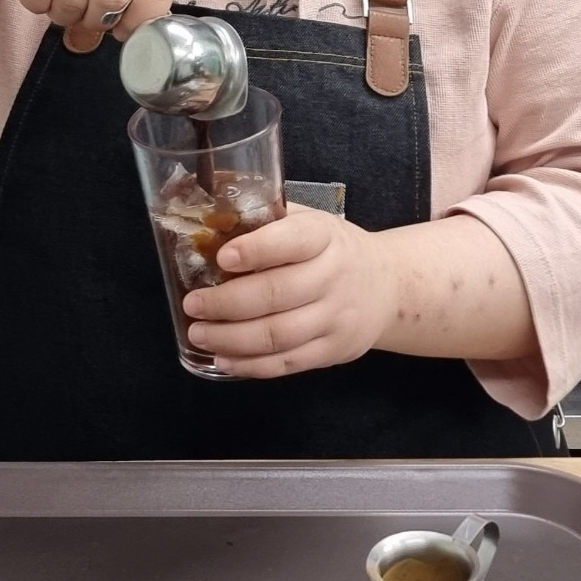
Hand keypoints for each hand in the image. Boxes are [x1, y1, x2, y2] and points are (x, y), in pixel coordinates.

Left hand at [181, 204, 393, 378]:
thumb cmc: (332, 248)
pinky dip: (252, 365)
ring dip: (232, 338)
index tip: (222, 256)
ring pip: (279, 335)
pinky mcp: (333, 351)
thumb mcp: (311, 221)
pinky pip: (288, 363)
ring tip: (199, 334)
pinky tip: (224, 358)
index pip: (292, 241)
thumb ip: (269, 219)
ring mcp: (336, 318)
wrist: (387, 286)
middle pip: (277, 294)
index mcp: (324, 236)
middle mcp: (334, 276)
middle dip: (227, 302)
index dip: (256, 250)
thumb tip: (210, 214)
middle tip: (193, 304)